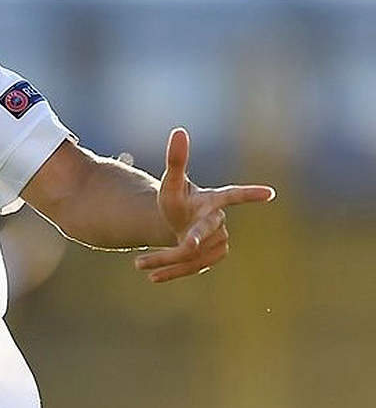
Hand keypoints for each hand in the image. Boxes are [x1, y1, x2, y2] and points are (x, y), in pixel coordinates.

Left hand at [134, 128, 274, 282]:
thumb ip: (176, 160)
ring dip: (165, 260)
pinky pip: (192, 267)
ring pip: (192, 254)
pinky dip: (171, 272)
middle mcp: (218, 221)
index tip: (269, 193)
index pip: (232, 195)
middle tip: (190, 243)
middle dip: (197, 238)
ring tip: (138, 264)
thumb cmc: (177, 199)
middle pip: (205, 230)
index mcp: (212, 200)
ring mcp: (218, 242)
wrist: (178, 223)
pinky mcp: (212, 258)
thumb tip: (179, 131)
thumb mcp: (171, 182)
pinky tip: (152, 276)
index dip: (249, 194)